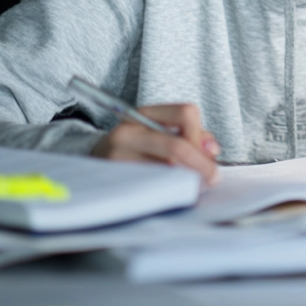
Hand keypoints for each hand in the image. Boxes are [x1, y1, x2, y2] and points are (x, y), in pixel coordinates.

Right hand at [91, 103, 219, 182]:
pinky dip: (171, 190)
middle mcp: (127, 133)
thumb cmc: (134, 149)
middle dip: (202, 165)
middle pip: (177, 145)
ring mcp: (117, 159)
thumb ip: (191, 135)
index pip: (185, 113)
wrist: (92, 166)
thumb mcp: (159, 132)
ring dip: (188, 180)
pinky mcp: (115, 182)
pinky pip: (153, 188)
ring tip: (193, 186)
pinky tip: (174, 192)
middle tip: (213, 178)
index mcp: (142, 114)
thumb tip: (212, 150)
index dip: (201, 135)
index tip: (209, 153)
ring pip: (167, 170)